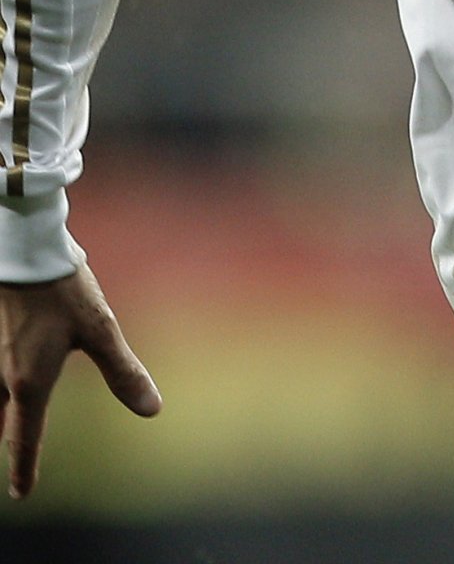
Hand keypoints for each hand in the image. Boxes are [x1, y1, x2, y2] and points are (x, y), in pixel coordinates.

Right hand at [0, 261, 160, 498]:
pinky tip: (5, 368)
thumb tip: (152, 409)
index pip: (25, 438)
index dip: (24, 468)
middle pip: (0, 420)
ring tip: (3, 424)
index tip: (22, 493)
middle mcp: (1, 374)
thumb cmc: (61, 286)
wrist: (23, 246)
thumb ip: (122, 371)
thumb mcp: (100, 328)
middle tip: (12, 461)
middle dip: (7, 441)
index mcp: (29, 382)